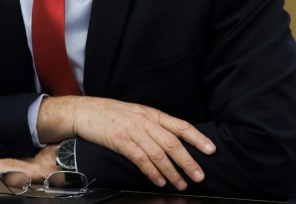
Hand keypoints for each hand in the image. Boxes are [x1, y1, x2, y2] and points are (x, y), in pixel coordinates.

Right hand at [37, 96, 215, 190]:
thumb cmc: (110, 114)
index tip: (211, 150)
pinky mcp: (120, 141)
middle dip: (188, 161)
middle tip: (200, 176)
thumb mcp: (135, 114)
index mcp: (152, 113)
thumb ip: (153, 125)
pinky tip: (160, 181)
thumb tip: (172, 142)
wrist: (84, 111)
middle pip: (173, 142)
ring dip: (172, 171)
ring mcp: (133, 130)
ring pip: (159, 153)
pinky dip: (153, 172)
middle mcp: (145, 120)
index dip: (197, 138)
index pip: (180, 125)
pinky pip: (141, 159)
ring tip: (181, 184)